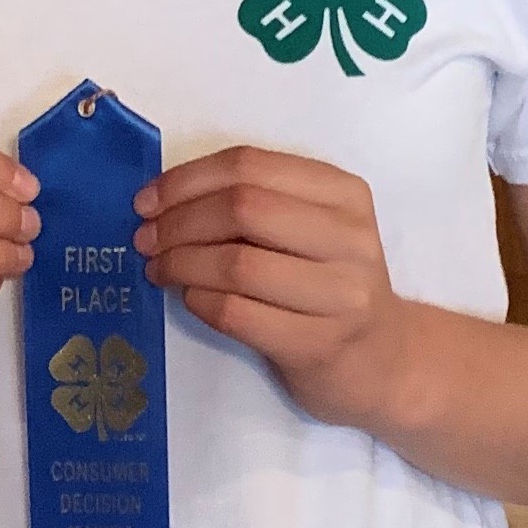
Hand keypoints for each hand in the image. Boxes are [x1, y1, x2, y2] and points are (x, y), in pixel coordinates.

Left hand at [133, 146, 405, 430]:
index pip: (250, 165)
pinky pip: (236, 313)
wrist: (382, 361)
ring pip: (236, 263)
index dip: (187, 179)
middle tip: (145, 239)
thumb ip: (256, 203)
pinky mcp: (319, 343)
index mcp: (343, 193)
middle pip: (241, 209)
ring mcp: (340, 294)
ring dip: (180, 264)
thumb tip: (161, 199)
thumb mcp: (311, 229)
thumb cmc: (329, 285)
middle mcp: (349, 237)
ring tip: (158, 269)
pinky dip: (199, 301)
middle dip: (178, 221)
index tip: (146, 201)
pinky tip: (189, 298)